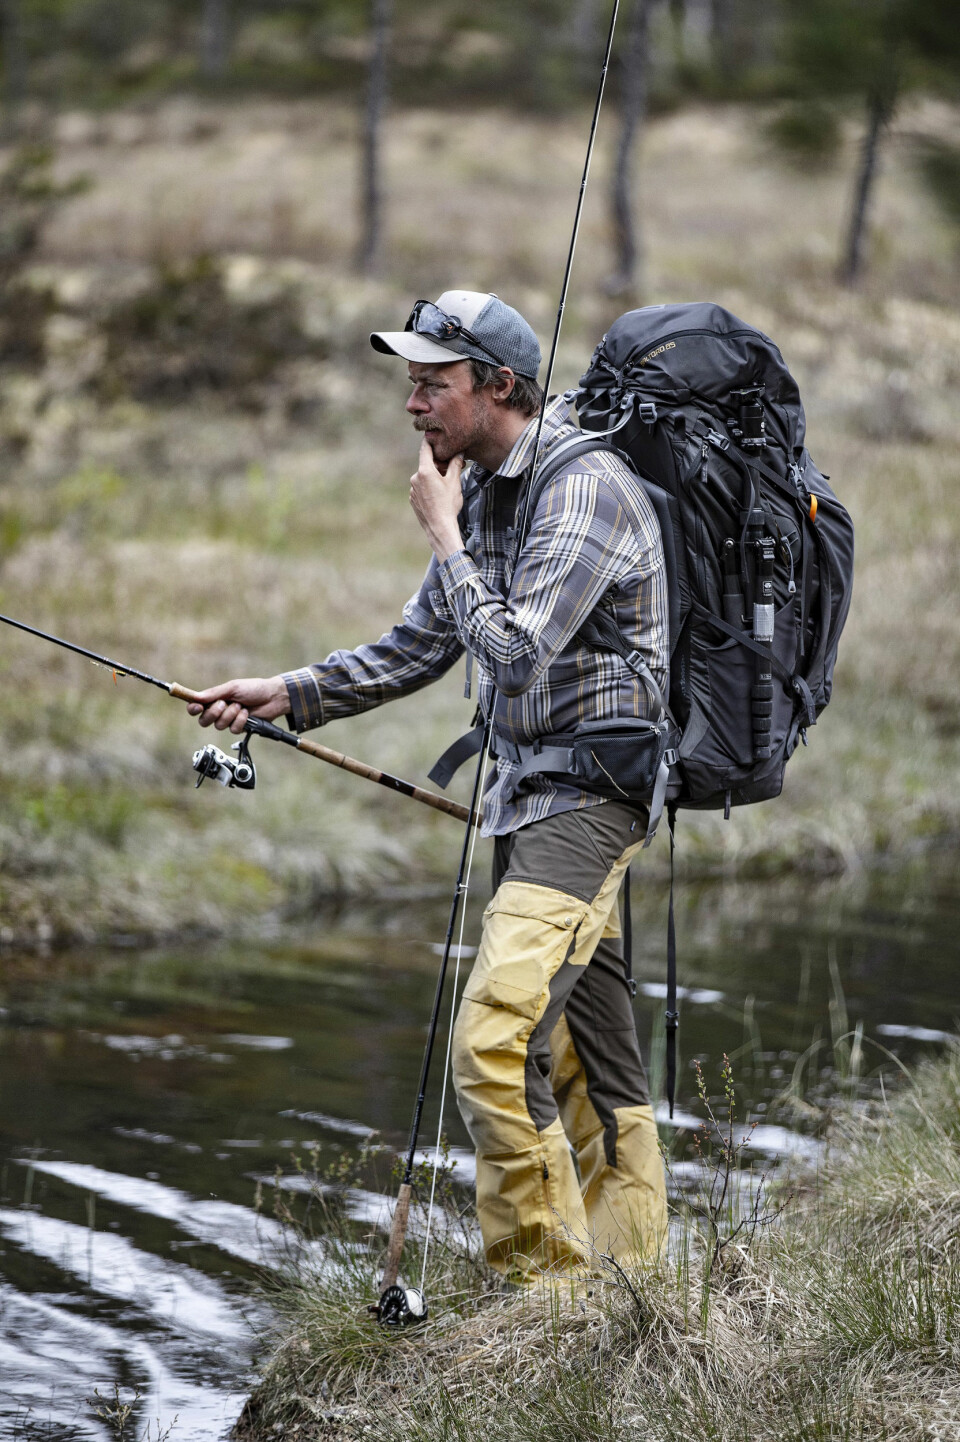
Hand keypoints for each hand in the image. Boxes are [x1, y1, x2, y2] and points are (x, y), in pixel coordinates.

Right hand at [186, 675, 290, 733]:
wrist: (272, 697)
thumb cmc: (254, 688)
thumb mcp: (233, 687)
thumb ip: (215, 693)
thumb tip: (197, 697)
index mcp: (214, 699)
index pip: (196, 707)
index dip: (193, 709)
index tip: (198, 707)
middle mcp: (219, 710)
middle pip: (204, 720)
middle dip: (214, 713)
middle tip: (224, 704)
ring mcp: (229, 720)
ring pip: (219, 725)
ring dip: (231, 715)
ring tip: (241, 706)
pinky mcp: (239, 727)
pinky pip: (233, 729)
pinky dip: (240, 720)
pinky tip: (247, 714)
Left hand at [409, 436, 464, 561]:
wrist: (439, 528)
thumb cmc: (448, 505)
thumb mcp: (454, 482)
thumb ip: (455, 464)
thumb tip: (459, 452)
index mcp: (424, 471)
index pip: (425, 448)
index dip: (430, 441)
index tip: (434, 435)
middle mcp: (415, 478)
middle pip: (426, 464)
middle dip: (438, 464)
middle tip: (451, 467)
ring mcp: (412, 489)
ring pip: (424, 478)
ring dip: (434, 478)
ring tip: (446, 486)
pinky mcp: (412, 499)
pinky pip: (421, 488)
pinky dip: (429, 488)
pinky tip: (439, 496)